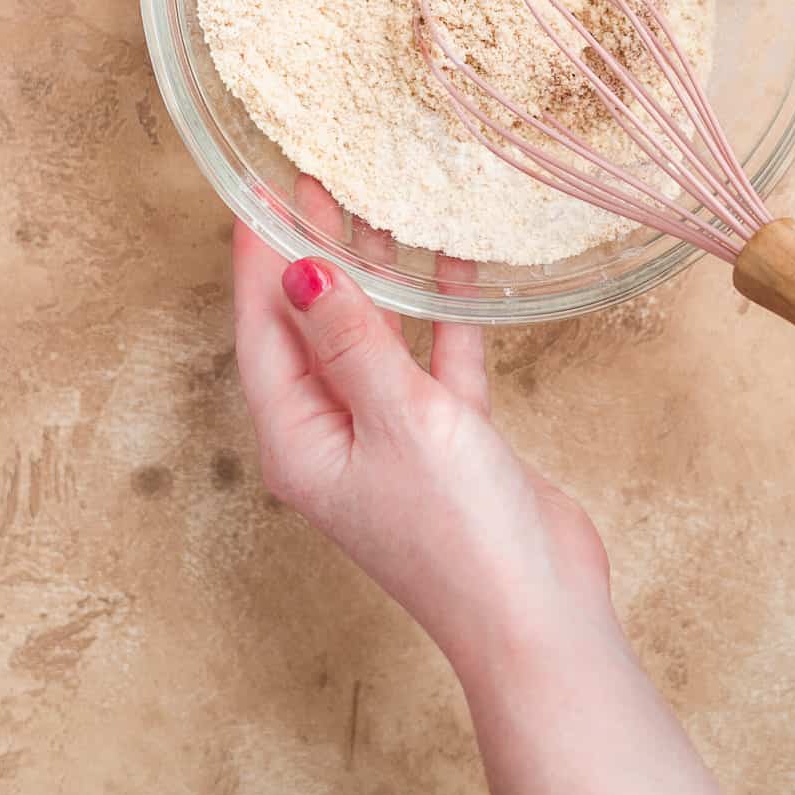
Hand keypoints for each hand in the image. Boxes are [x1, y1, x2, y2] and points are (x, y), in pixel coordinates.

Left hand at [233, 178, 612, 673]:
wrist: (539, 615)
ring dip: (378, 275)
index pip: (263, 332)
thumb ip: (351, 341)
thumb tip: (298, 274)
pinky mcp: (448, 438)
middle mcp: (336, 436)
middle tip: (312, 179)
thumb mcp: (397, 421)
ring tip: (375, 201)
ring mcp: (393, 436)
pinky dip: (442, 314)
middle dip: (312, 253)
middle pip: (312, 326)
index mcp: (300, 441)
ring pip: (375, 336)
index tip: (256, 193)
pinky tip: (453, 262)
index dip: (258, 259)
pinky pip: (435, 359)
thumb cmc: (458, 535)